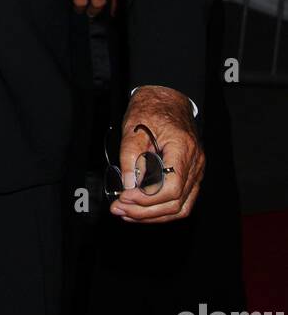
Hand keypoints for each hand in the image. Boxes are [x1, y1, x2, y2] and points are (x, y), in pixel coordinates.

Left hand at [110, 86, 203, 223]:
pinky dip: (160, 210)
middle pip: (176, 202)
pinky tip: (140, 210)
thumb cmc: (151, 109)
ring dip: (151, 215)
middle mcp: (195, 164)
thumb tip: (128, 186)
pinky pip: (180, 202)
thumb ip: (130, 157)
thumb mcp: (134, 127)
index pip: (172, 187)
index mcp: (183, 149)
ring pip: (179, 208)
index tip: (124, 197)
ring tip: (126, 214)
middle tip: (119, 209)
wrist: (166, 99)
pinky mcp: (190, 177)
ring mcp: (195, 172)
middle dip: (144, 211)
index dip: (147, 198)